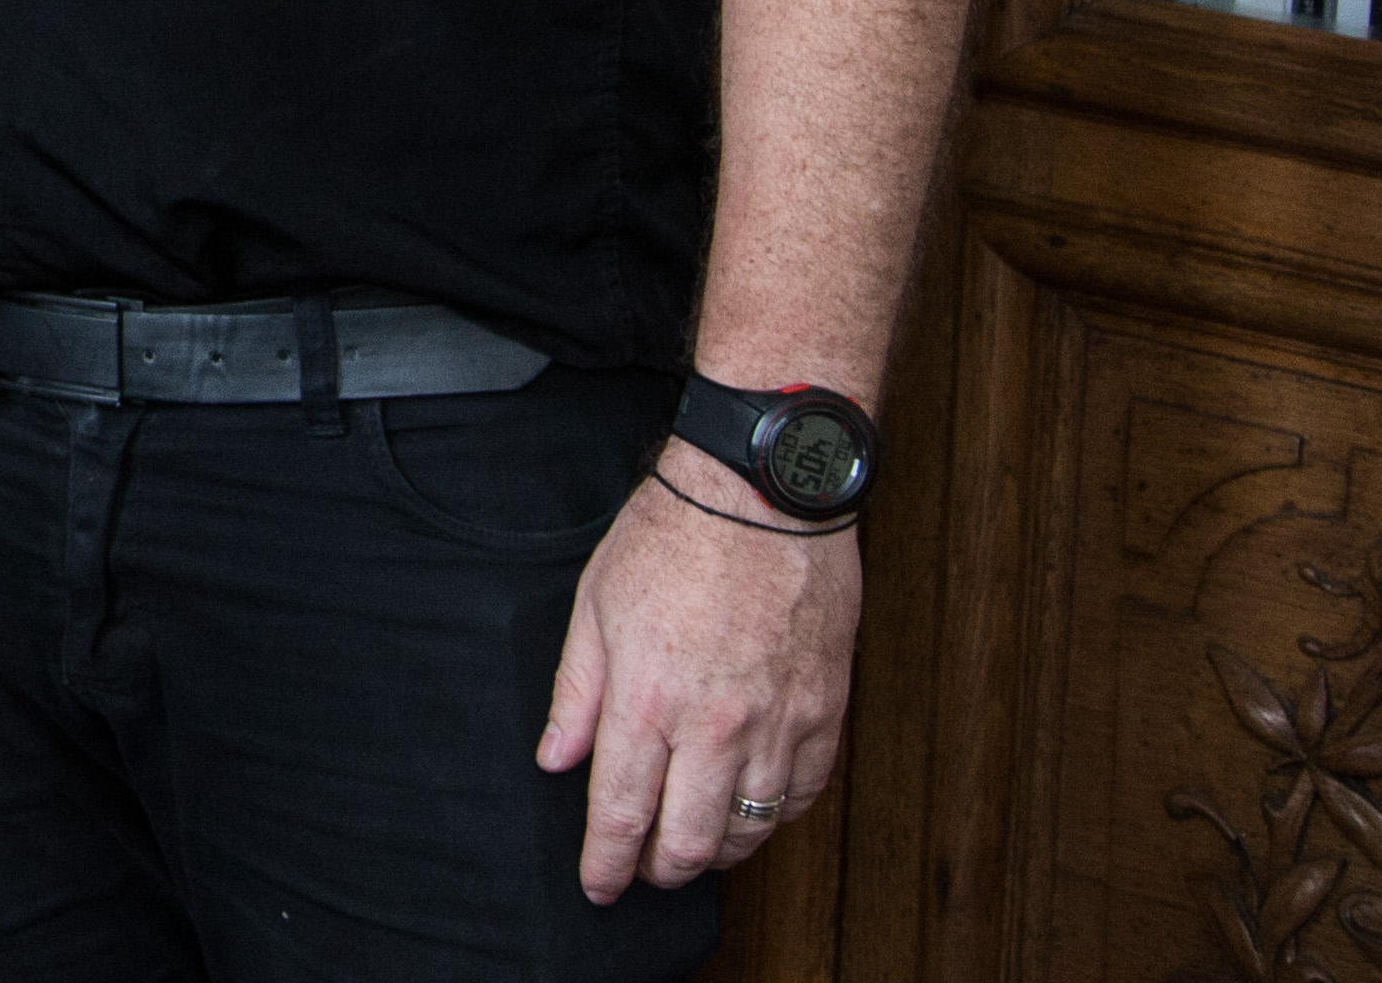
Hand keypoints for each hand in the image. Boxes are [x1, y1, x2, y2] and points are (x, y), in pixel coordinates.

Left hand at [540, 468, 862, 896]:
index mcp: (647, 700)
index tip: (598, 885)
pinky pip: (804, 794)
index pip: (621, 813)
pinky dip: (775, 815)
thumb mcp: (594, 606)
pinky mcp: (826, 712)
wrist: (761, 495)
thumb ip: (576, 694)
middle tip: (645, 866)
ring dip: (719, 851)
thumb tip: (556, 759)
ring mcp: (778, 722)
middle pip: (690, 841)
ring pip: (751, 829)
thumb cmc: (672, 537)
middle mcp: (715, 725)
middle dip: (661, 868)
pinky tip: (752, 807)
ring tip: (695, 842)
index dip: (606, 863)